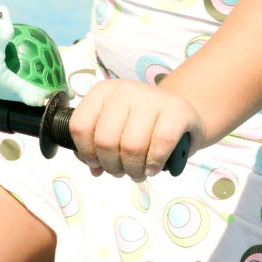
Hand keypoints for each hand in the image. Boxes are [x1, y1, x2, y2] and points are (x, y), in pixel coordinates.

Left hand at [69, 78, 201, 180]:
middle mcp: (125, 90)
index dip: (85, 152)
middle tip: (121, 171)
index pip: (80, 125)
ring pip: (131, 146)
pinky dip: (154, 164)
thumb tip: (94, 169)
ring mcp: (151, 97)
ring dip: (133, 170)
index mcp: (104, 91)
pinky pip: (160, 144)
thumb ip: (98, 144)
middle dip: (112, 166)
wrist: (181, 110)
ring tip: (138, 171)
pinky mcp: (176, 110)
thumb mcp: (115, 125)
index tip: (97, 163)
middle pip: (106, 140)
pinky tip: (153, 167)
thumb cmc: (142, 122)